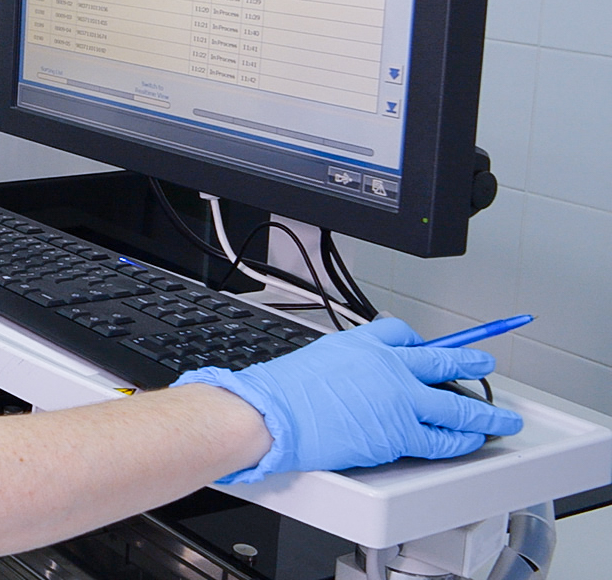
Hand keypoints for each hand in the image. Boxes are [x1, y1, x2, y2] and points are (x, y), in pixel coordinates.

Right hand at [175, 317, 523, 482]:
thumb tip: (343, 376)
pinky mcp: (401, 433)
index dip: (420, 340)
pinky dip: (462, 440)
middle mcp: (388, 368)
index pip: (402, 333)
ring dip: (485, 411)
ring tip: (501, 416)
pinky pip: (442, 438)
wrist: (274, 414)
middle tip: (485, 362)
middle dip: (470, 361)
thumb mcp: (314, 358)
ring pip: (456, 404)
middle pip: (443, 360)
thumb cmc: (281, 392)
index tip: (429, 344)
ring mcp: (399, 401)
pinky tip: (473, 440)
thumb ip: (340, 364)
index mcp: (363, 345)